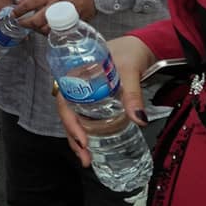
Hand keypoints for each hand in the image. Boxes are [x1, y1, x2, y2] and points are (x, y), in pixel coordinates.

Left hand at [11, 0, 94, 34]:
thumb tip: (21, 0)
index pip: (28, 4)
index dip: (18, 11)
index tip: (13, 14)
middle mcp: (54, 4)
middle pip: (35, 20)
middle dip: (25, 24)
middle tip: (21, 24)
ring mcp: (63, 16)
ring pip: (45, 29)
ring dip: (37, 30)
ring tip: (33, 28)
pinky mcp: (71, 23)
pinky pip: (57, 32)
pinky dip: (49, 32)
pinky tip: (46, 30)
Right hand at [56, 35, 155, 166]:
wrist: (141, 46)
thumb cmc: (130, 52)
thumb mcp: (130, 70)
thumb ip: (132, 94)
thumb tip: (139, 120)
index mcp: (75, 73)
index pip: (65, 101)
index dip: (69, 121)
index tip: (82, 139)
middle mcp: (77, 85)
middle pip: (68, 114)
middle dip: (73, 138)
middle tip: (85, 158)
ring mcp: (86, 93)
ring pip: (75, 118)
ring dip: (78, 139)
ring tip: (87, 159)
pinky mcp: (96, 99)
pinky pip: (86, 117)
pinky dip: (88, 132)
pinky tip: (93, 146)